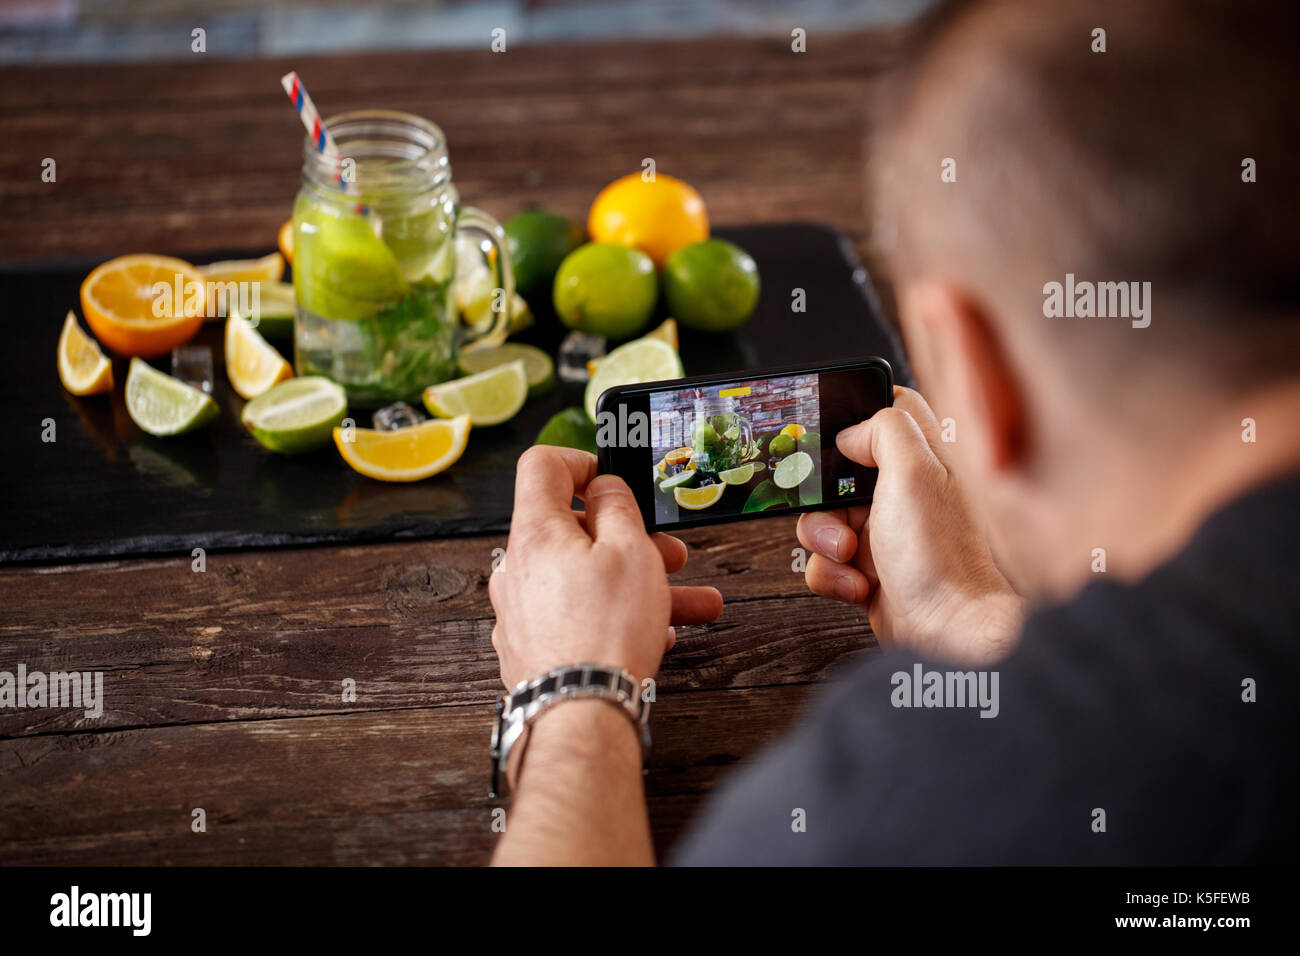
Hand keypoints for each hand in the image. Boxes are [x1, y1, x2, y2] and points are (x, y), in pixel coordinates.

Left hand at [489, 445, 723, 688]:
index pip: (541, 466)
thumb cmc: (606, 633)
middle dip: (631, 539)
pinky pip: (575, 617)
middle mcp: (516, 569)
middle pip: (573, 533)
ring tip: (692, 604)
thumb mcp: (631, 551)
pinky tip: (657, 634)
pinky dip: (612, 617)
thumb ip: (617, 507)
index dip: (580, 462)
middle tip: (672, 553)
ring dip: (637, 585)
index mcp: (535, 532)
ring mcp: (519, 612)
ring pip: (584, 581)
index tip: (610, 479)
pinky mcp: (530, 648)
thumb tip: (604, 487)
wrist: (581, 714)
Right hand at [796, 387, 1024, 664]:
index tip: (835, 437)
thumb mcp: (915, 473)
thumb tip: (851, 431)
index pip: (887, 412)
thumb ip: (885, 430)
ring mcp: (883, 534)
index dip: (856, 416)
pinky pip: (825, 563)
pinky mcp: (868, 571)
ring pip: (824, 519)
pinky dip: (832, 575)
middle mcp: (902, 494)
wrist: (948, 632)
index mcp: (922, 459)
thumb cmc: (941, 558)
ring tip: (849, 555)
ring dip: (824, 539)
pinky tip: (859, 585)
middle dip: (823, 494)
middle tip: (836, 508)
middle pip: (838, 471)